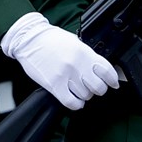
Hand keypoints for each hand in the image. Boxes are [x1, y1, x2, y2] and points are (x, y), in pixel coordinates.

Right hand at [1, 12, 119, 109]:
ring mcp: (65, 76)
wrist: (29, 39)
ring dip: (84, 94)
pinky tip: (74, 98)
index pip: (107, 71)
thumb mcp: (74, 41)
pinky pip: (71, 102)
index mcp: (84, 52)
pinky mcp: (54, 85)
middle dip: (98, 88)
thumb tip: (99, 68)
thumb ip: (88, 55)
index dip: (112, 79)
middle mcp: (76, 64)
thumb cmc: (50, 39)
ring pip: (85, 95)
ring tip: (77, 88)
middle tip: (92, 85)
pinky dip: (76, 103)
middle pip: (98, 87)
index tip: (113, 83)